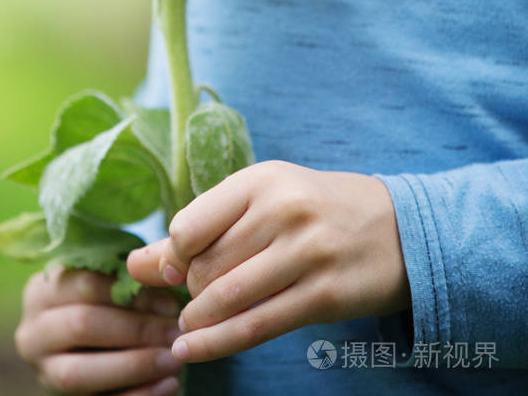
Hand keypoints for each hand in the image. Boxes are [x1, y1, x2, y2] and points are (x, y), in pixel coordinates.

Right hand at [14, 265, 185, 393]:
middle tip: (175, 333)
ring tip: (174, 360)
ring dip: (134, 366)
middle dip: (136, 330)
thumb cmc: (102, 303)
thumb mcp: (105, 283)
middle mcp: (33, 332)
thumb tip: (166, 276)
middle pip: (82, 325)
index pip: (87, 285)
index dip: (132, 295)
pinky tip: (167, 385)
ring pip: (79, 373)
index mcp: (42, 291)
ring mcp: (43, 371)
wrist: (84, 340)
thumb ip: (125, 279)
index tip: (171, 304)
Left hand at [126, 160, 410, 362]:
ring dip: (199, 321)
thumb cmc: (314, 211)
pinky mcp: (324, 294)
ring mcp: (307, 252)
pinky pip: (257, 325)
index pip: (191, 224)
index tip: (179, 268)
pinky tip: (194, 350)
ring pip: (228, 297)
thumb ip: (198, 231)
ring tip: (189, 328)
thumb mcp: (261, 202)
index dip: (175, 255)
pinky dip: (218, 343)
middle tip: (196, 298)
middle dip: (192, 291)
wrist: (398, 228)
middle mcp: (284, 210)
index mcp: (262, 179)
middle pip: (208, 265)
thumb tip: (132, 265)